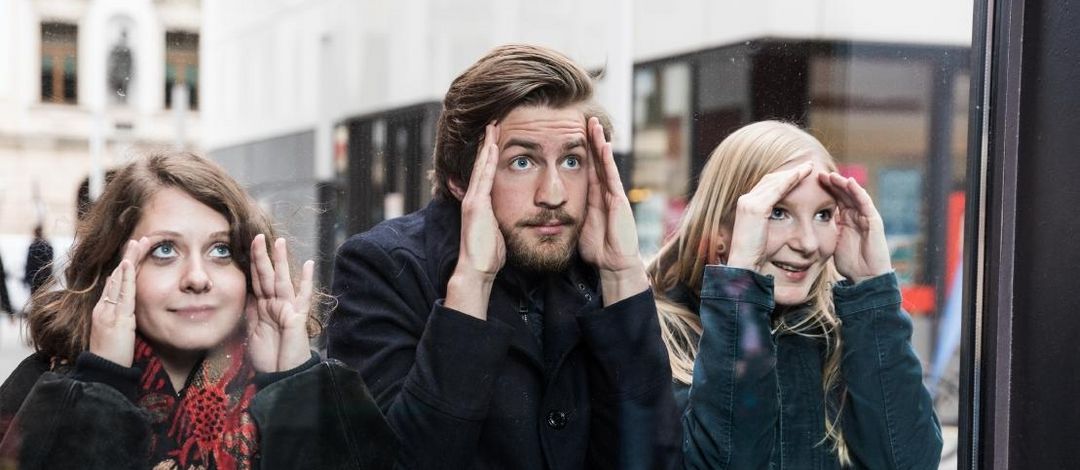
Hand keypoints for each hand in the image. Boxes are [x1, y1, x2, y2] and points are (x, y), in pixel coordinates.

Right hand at [89, 238, 150, 366]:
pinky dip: (124, 277)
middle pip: (117, 276)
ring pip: (119, 280)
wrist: (103, 372)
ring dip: (129, 260)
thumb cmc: (114, 356)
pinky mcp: (115, 318)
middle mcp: (104, 307)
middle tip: (140, 239)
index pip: (117, 282)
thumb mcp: (121, 332)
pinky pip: (121, 294)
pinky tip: (128, 263)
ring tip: (138, 242)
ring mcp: (108, 311)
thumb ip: (126, 319)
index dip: (127, 266)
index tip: (136, 251)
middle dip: (129, 256)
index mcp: (106, 310)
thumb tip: (134, 312)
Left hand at [248, 234, 313, 371]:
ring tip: (280, 242)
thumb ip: (250, 311)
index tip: (247, 245)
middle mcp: (276, 304)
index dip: (253, 264)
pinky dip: (306, 282)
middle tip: (259, 236)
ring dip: (281, 262)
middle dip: (263, 257)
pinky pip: (302, 297)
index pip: (257, 281)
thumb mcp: (252, 331)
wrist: (281, 376)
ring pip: (282, 281)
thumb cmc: (269, 357)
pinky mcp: (297, 317)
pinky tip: (308, 265)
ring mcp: (288, 309)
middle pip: (268, 276)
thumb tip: (246, 292)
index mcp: (264, 307)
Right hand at [446, 123, 502, 318]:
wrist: (477, 269)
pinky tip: (492, 146)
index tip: (498, 137)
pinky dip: (486, 161)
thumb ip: (500, 218)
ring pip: (481, 166)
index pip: (487, 173)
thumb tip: (511, 215)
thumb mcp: (497, 231)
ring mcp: (474, 200)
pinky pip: (483, 178)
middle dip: (488, 143)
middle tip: (494, 122)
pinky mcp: (475, 206)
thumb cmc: (489, 255)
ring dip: (487, 146)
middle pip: (482, 164)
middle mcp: (475, 198)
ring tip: (492, 126)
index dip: (492, 155)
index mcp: (482, 203)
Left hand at [578, 117, 647, 303]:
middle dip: (589, 139)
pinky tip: (603, 145)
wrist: (613, 264)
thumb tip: (544, 206)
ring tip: (592, 123)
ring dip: (598, 142)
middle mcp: (602, 191)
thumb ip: (565, 212)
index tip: (567, 131)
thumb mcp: (575, 225)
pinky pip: (611, 176)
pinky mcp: (618, 200)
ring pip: (603, 163)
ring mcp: (612, 194)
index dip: (577, 149)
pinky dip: (607, 160)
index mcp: (591, 195)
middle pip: (594, 159)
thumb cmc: (596, 248)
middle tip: (581, 117)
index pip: (583, 166)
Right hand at [726, 162, 813, 271]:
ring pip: (774, 181)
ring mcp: (749, 203)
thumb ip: (771, 223)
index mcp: (746, 206)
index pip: (767, 186)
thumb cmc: (755, 256)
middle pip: (770, 180)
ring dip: (793, 173)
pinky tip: (802, 175)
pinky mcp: (756, 208)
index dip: (784, 179)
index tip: (799, 175)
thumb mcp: (764, 235)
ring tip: (808, 167)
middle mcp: (745, 200)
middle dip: (789, 172)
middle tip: (807, 166)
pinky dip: (790, 180)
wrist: (744, 267)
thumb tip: (786, 220)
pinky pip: (777, 190)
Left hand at [818, 172, 891, 282]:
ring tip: (832, 176)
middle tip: (818, 174)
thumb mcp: (833, 243)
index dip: (824, 191)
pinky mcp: (874, 221)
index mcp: (846, 220)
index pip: (835, 200)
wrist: (866, 277)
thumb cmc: (850, 263)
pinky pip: (866, 203)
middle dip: (832, 183)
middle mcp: (857, 216)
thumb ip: (826, 231)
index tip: (810, 183)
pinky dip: (858, 192)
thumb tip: (806, 225)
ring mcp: (866, 217)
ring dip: (843, 184)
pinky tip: (850, 183)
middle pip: (844, 194)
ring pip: (854, 195)